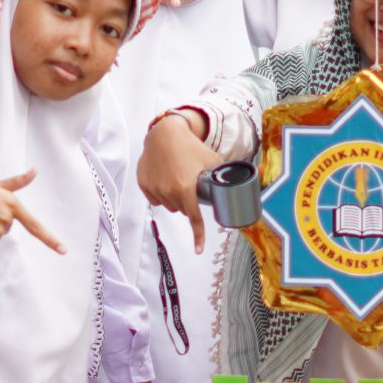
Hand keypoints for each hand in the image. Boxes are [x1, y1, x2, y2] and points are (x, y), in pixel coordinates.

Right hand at [137, 113, 215, 250]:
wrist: (164, 133)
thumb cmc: (190, 146)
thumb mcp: (211, 160)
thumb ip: (222, 176)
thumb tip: (239, 187)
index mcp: (186, 188)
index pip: (194, 218)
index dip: (198, 236)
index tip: (199, 250)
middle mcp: (168, 191)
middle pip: (182, 210)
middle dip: (188, 204)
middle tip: (191, 187)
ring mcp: (154, 188)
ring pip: (168, 205)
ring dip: (174, 199)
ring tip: (178, 179)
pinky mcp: (143, 184)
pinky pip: (155, 198)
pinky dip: (160, 194)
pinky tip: (164, 179)